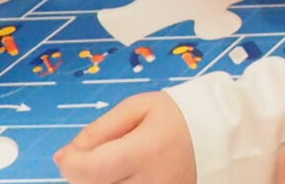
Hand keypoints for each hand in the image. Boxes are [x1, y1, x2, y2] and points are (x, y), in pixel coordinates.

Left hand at [60, 92, 194, 183]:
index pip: (90, 170)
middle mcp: (152, 183)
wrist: (219, 137)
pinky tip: (124, 177)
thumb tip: (64, 156)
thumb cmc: (177, 117)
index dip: (71, 164)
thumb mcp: (138, 108)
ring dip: (100, 182)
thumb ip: (99, 130)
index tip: (69, 154)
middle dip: (84, 174)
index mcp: (146, 151)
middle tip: (98, 157)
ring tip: (115, 167)